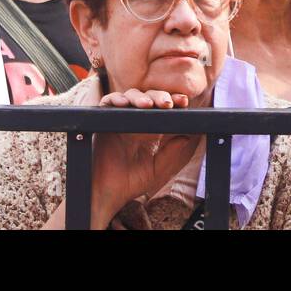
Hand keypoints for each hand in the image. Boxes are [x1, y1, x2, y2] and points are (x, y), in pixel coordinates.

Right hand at [89, 88, 199, 226]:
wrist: (106, 194)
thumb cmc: (130, 183)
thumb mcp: (156, 168)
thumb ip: (171, 152)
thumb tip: (188, 135)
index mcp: (148, 130)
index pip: (162, 110)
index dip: (172, 102)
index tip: (183, 102)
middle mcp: (133, 122)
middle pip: (148, 98)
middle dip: (159, 97)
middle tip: (168, 103)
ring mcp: (118, 120)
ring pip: (130, 97)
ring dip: (140, 97)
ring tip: (148, 104)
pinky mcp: (102, 121)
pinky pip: (107, 103)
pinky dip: (116, 99)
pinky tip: (124, 103)